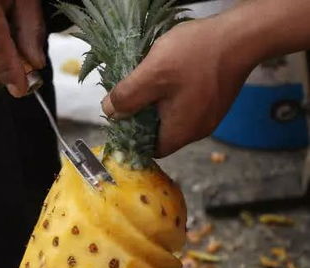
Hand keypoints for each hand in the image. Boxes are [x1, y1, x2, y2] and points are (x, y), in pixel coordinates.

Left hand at [102, 17, 259, 156]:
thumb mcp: (151, 74)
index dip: (131, 136)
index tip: (121, 117)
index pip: (149, 149)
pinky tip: (171, 76)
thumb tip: (110, 112)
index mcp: (181, 132)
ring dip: (159, 104)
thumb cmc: (196, 56)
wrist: (242, 36)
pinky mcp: (216, 101)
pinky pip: (188, 106)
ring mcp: (210, 116)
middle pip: (161, 133)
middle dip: (144, 117)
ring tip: (150, 81)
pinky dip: (174, 95)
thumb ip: (126, 97)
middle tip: (133, 94)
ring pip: (174, 118)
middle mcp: (197, 131)